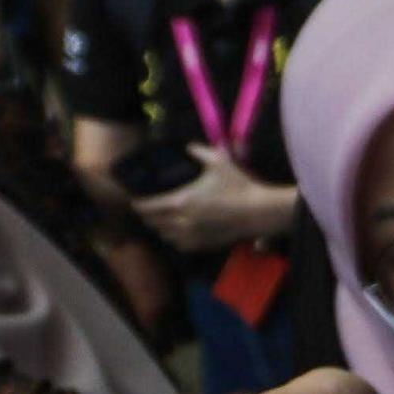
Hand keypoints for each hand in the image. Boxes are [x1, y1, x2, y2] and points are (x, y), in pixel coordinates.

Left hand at [131, 146, 301, 254]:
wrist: (258, 212)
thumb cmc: (238, 186)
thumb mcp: (219, 162)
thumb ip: (199, 152)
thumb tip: (188, 147)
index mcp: (181, 201)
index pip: (149, 207)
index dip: (138, 205)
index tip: (134, 202)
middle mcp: (182, 221)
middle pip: (153, 223)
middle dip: (147, 217)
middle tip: (147, 211)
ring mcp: (192, 235)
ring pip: (165, 236)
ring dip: (160, 229)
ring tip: (161, 222)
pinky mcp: (204, 245)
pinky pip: (180, 246)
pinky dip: (175, 240)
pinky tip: (178, 234)